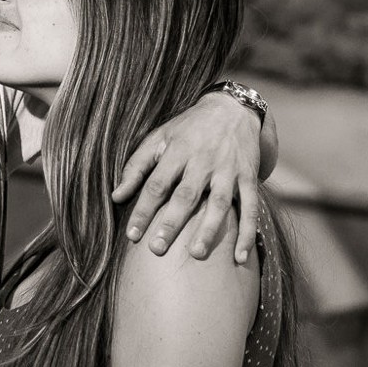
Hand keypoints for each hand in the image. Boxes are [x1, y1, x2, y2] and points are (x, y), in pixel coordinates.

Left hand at [111, 92, 262, 262]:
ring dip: (209, 230)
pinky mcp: (249, 177)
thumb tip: (116, 196)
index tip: (131, 235)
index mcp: (177, 152)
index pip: (155, 184)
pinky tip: (240, 257)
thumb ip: (136, 167)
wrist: (232, 109)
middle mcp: (203, 161)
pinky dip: (247, 233)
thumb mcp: (159, 138)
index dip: (143, 210)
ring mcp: (228, 170)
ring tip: (196, 254)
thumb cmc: (188, 129)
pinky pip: (251, 207)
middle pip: (185, 195)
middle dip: (171, 223)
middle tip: (157, 249)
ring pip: (219, 203)